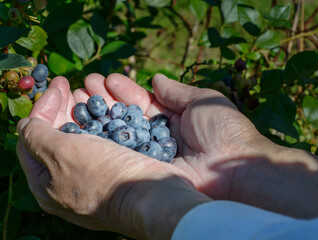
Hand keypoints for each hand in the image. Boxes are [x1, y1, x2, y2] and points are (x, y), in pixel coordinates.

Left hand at [16, 75, 211, 239]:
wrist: (154, 197)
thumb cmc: (104, 175)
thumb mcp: (60, 153)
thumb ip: (36, 135)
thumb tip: (27, 123)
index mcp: (46, 182)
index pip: (32, 138)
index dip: (42, 107)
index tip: (59, 85)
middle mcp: (68, 181)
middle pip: (59, 137)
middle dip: (64, 107)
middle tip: (71, 84)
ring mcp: (95, 177)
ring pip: (84, 137)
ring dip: (84, 111)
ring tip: (92, 90)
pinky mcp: (117, 171)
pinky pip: (105, 141)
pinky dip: (105, 122)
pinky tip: (111, 109)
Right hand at [75, 73, 275, 198]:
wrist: (233, 168)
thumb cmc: (222, 129)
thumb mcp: (201, 100)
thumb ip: (176, 91)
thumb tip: (155, 78)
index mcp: (174, 118)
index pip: (143, 101)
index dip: (125, 90)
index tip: (107, 79)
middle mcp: (159, 136)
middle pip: (128, 116)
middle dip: (108, 99)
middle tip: (87, 85)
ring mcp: (151, 154)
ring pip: (122, 133)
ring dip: (102, 115)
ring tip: (81, 97)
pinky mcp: (147, 169)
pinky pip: (123, 153)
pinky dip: (106, 139)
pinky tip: (88, 126)